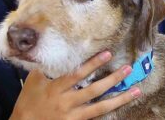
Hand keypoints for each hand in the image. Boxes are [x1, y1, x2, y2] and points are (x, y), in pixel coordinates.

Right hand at [9, 51, 141, 119]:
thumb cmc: (28, 102)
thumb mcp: (33, 81)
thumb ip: (45, 67)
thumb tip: (51, 51)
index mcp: (56, 89)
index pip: (77, 74)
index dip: (92, 64)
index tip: (107, 54)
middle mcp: (67, 102)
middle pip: (94, 90)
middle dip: (112, 79)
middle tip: (128, 69)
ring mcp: (73, 116)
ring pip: (101, 107)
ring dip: (120, 98)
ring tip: (136, 90)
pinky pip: (96, 118)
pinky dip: (109, 113)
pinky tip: (120, 108)